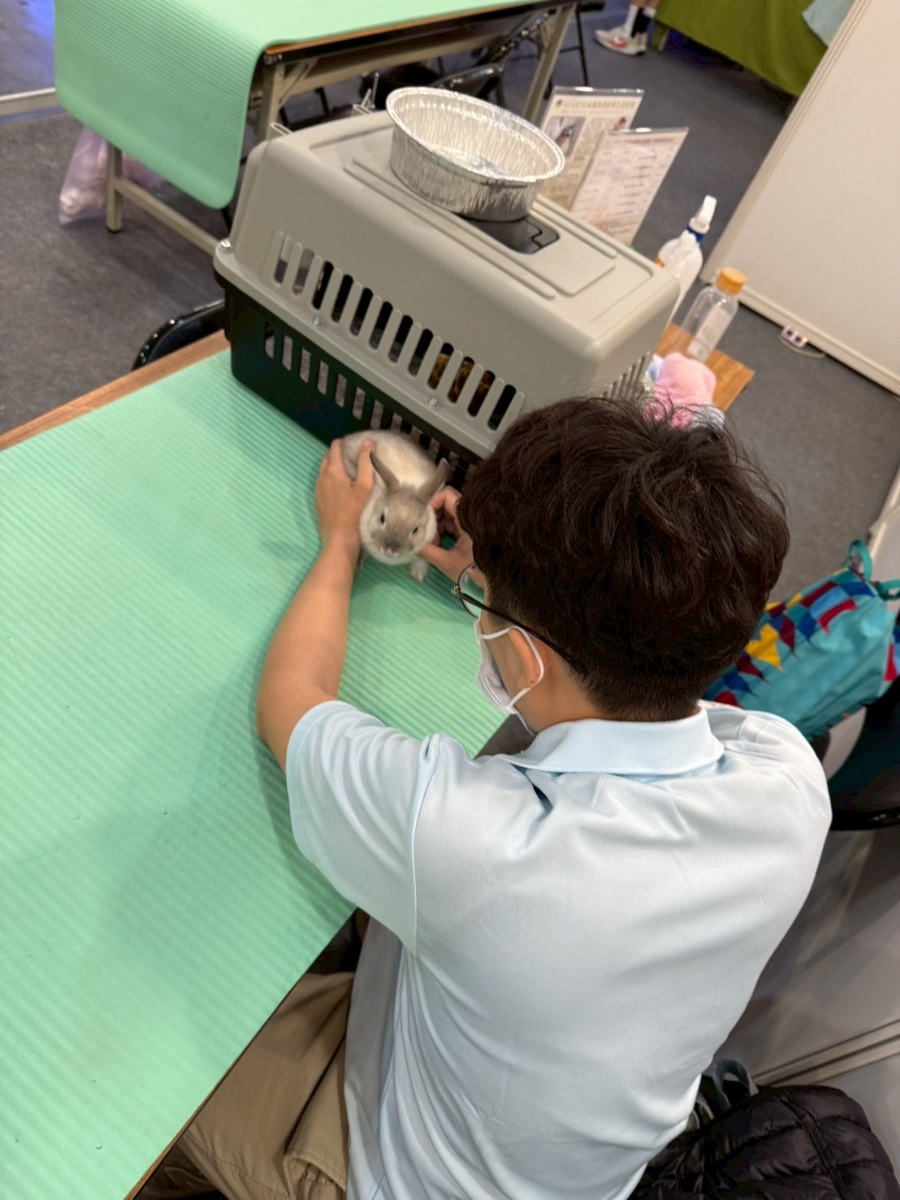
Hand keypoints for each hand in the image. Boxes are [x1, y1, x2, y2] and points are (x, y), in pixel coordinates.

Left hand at [316, 439, 374, 553]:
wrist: (339, 539)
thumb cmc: (354, 512)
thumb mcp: (364, 486)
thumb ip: (366, 462)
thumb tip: (369, 441)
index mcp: (333, 471)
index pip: (335, 447)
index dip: (345, 442)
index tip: (356, 445)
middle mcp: (322, 477)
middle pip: (327, 457)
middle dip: (338, 453)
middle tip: (354, 457)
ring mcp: (318, 489)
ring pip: (324, 470)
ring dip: (334, 466)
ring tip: (350, 472)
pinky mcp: (318, 501)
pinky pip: (323, 483)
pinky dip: (331, 479)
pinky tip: (342, 488)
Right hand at [417, 486, 483, 585]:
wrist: (493, 583)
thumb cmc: (472, 571)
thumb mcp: (446, 562)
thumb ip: (426, 550)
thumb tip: (407, 541)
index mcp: (467, 518)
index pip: (447, 495)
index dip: (432, 502)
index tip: (421, 518)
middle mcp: (469, 516)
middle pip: (445, 504)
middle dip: (431, 517)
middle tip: (423, 533)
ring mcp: (469, 523)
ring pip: (446, 515)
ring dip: (435, 526)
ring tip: (430, 544)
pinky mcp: (468, 531)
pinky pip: (451, 524)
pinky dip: (441, 532)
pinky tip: (436, 545)